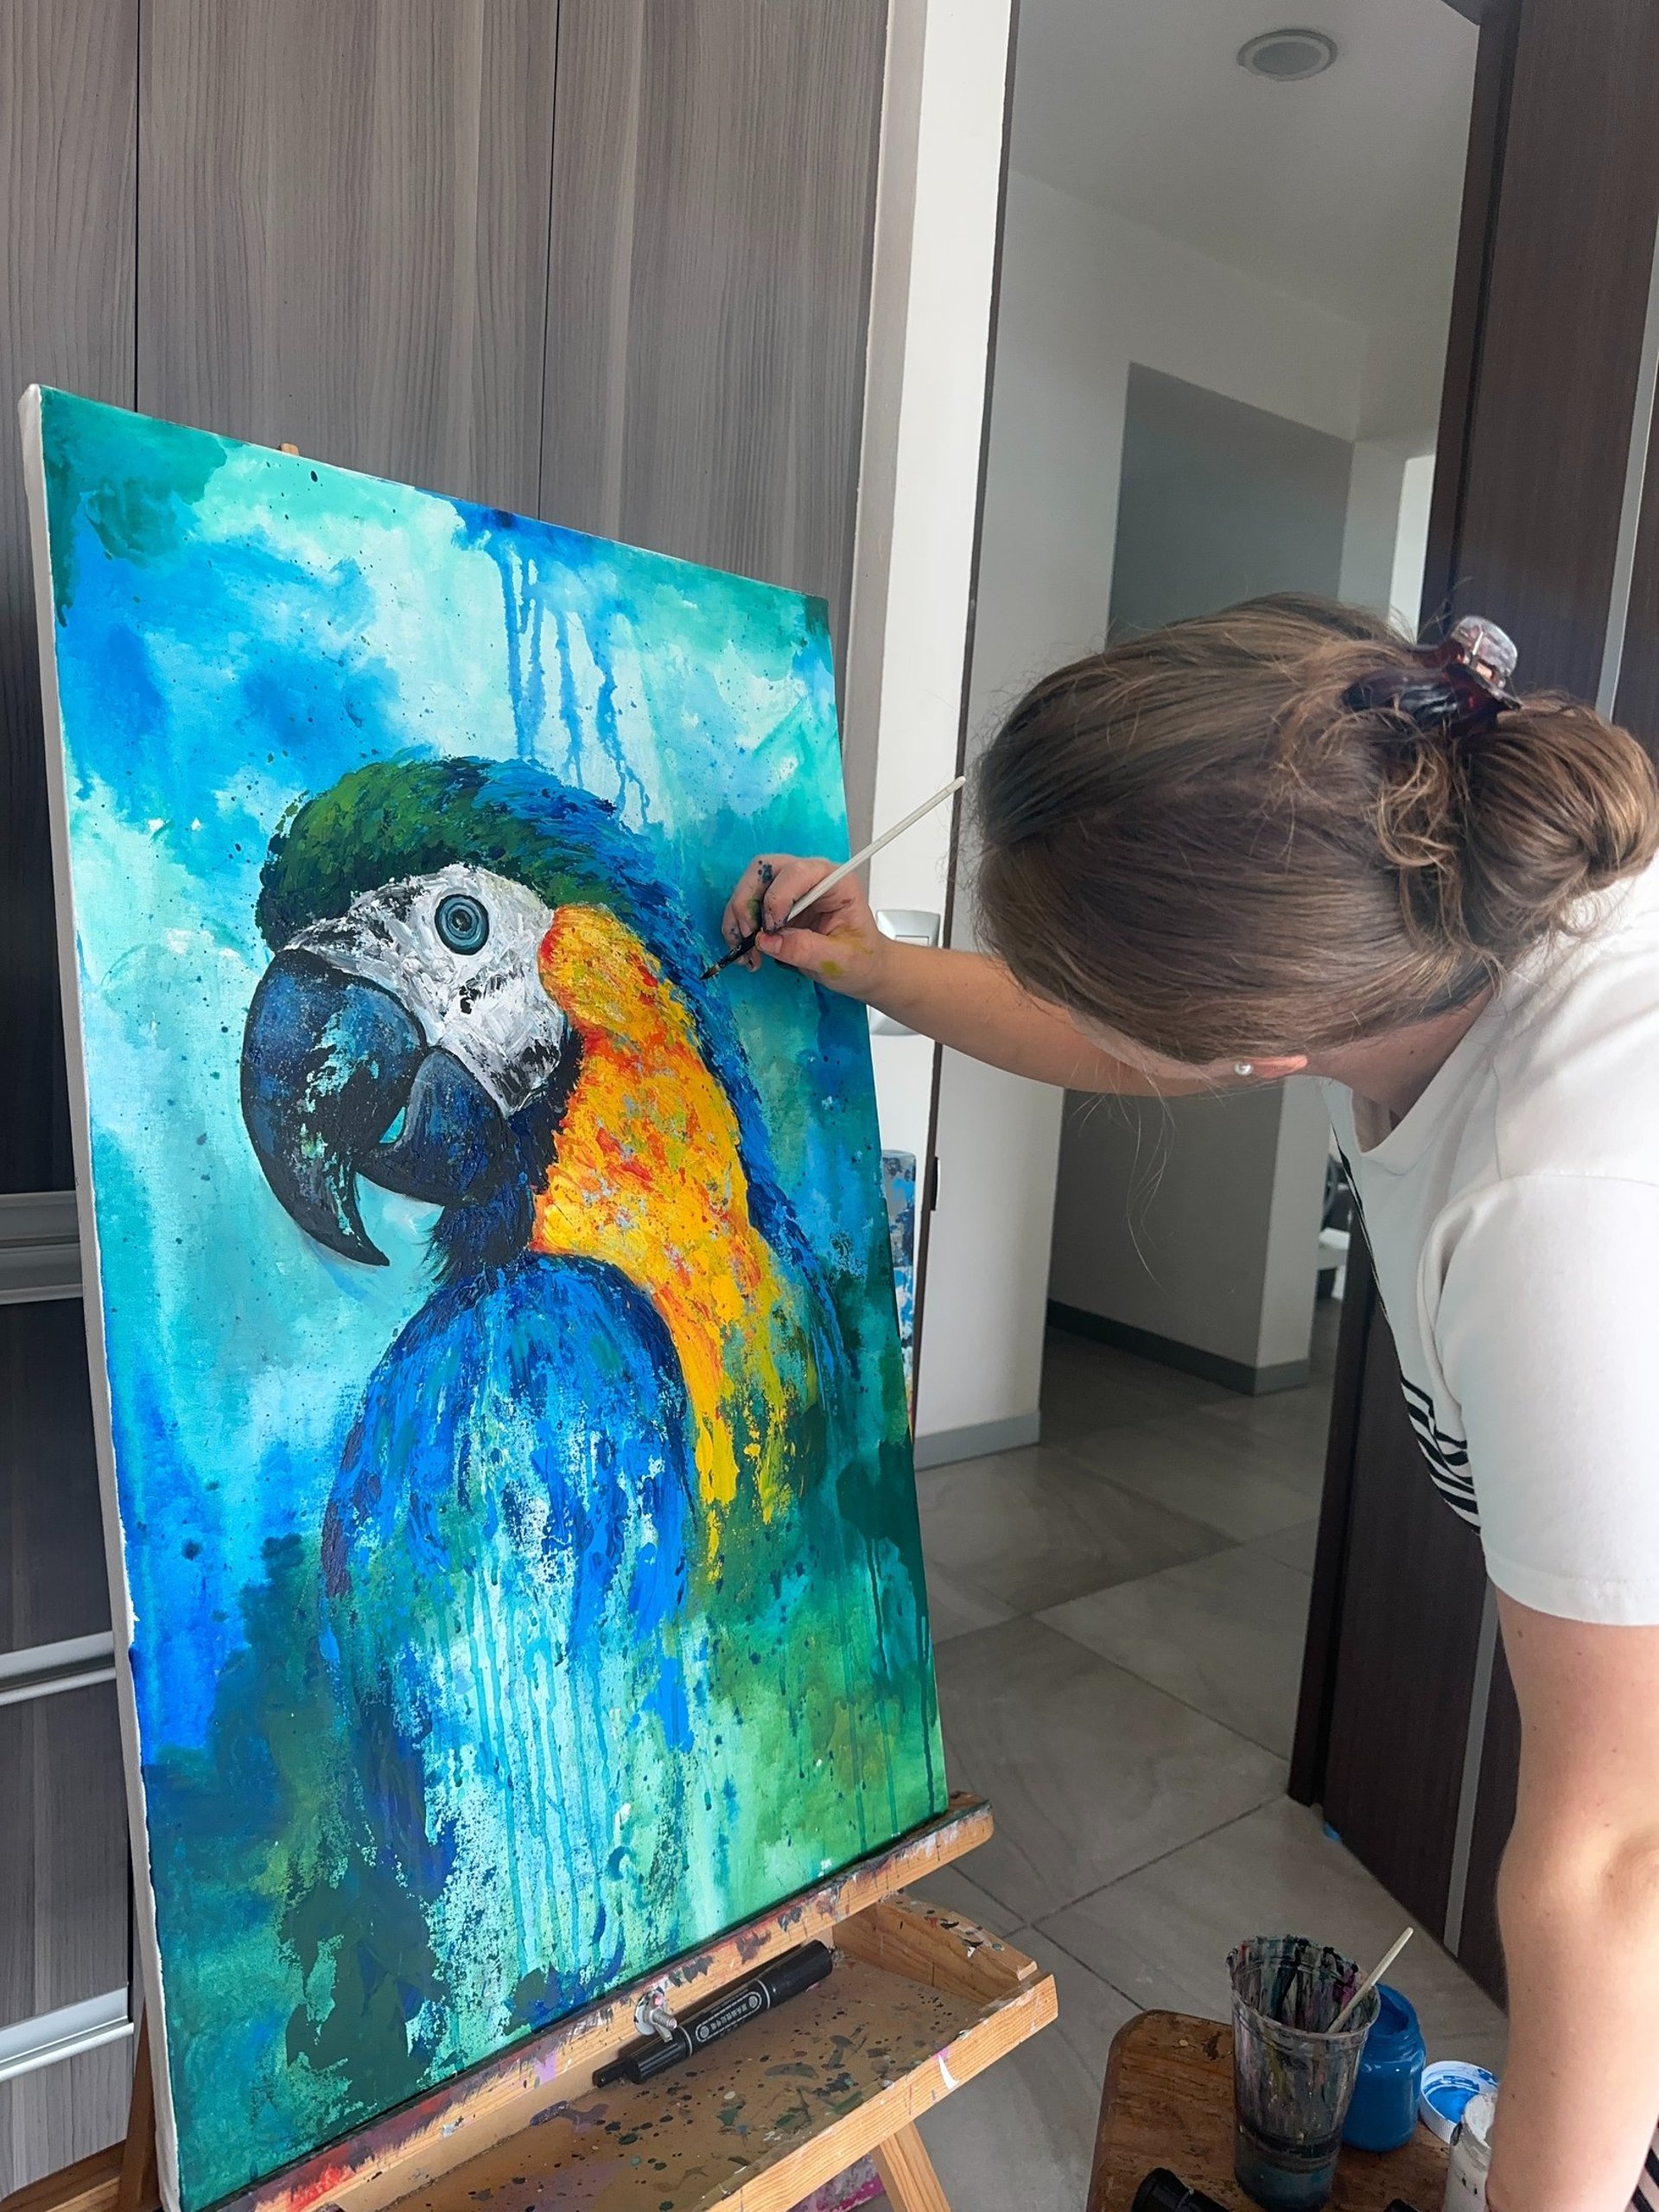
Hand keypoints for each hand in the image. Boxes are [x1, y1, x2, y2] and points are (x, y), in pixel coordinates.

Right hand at [718, 855, 892, 1000]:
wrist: (862, 968)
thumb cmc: (861, 958)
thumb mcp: (841, 960)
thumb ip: (807, 949)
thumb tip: (768, 941)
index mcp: (834, 881)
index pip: (796, 872)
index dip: (777, 898)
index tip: (772, 930)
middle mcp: (809, 878)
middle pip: (764, 870)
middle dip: (747, 903)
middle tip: (749, 937)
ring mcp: (791, 890)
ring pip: (750, 886)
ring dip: (739, 918)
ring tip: (746, 953)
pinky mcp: (777, 906)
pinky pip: (747, 907)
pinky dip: (739, 928)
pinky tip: (746, 952)